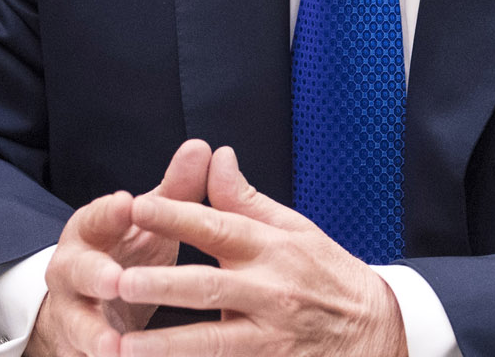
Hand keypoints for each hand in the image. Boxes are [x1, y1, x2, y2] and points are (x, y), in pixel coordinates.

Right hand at [29, 139, 213, 356]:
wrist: (87, 302)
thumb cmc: (125, 250)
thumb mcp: (146, 221)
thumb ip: (173, 190)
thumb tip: (203, 147)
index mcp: (90, 231)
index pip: (96, 216)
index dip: (109, 211)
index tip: (126, 203)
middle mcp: (72, 270)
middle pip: (78, 272)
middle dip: (96, 276)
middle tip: (117, 280)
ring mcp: (70, 312)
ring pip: (77, 324)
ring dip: (94, 335)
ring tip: (113, 347)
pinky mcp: (76, 347)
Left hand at [113, 145, 409, 356]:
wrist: (375, 332)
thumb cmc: (328, 275)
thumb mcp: (295, 229)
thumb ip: (246, 200)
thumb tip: (216, 157)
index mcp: (272, 249)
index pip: (218, 227)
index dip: (177, 217)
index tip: (139, 207)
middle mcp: (270, 292)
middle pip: (208, 288)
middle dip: (163, 286)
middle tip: (119, 282)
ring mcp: (270, 338)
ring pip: (212, 343)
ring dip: (166, 346)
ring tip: (123, 347)